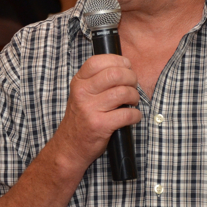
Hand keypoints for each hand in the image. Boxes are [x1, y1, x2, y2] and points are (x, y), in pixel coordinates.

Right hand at [54, 54, 140, 170]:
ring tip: (132, 102)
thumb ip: (96, 80)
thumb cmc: (81, 118)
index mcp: (79, 82)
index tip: (126, 66)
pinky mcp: (100, 125)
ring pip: (123, 92)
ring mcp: (90, 109)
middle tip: (132, 85)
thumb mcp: (81, 94)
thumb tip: (124, 67)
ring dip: (135, 97)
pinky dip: (136, 115)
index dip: (117, 60)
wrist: (70, 146)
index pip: (98, 61)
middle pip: (115, 74)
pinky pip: (127, 114)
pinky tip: (133, 116)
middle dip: (131, 78)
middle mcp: (82, 93)